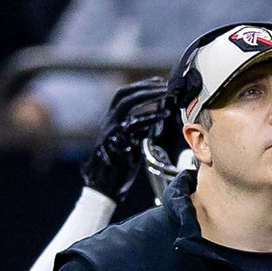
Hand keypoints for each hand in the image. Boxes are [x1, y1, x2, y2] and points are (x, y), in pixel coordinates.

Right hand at [81, 78, 175, 201]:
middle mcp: (108, 123)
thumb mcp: (132, 143)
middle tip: (164, 85)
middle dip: (144, 87)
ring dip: (148, 97)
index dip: (140, 86)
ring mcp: (110, 131)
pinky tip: (163, 114)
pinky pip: (133, 125)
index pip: (123, 95)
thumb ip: (140, 128)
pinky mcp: (115, 142)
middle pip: (124, 95)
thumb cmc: (120, 168)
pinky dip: (149, 117)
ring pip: (126, 105)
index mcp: (111, 121)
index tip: (158, 81)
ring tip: (166, 95)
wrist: (105, 188)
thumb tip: (156, 116)